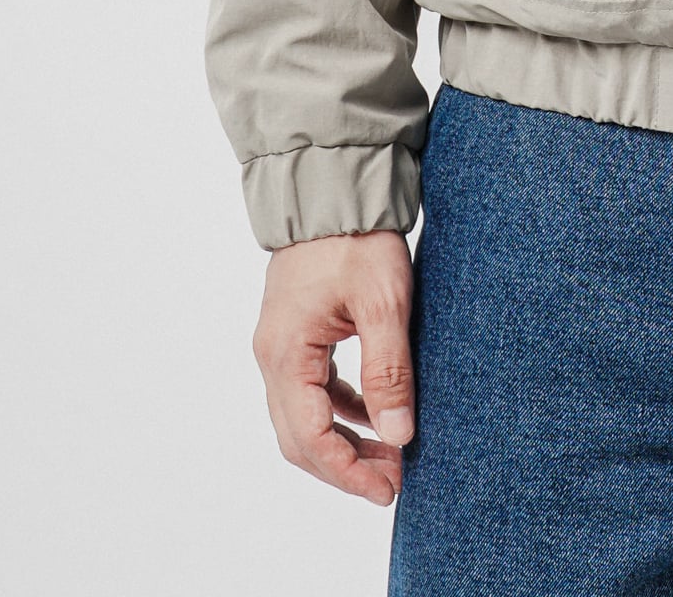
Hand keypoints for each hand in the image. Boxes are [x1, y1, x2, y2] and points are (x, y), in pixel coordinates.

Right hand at [252, 228, 415, 505]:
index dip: (348, 471)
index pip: (310, 437)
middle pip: (300, 436)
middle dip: (345, 465)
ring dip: (344, 439)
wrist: (334, 184)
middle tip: (393, 480)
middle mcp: (273, 355)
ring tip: (391, 451)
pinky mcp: (296, 330)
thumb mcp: (384, 302)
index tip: (389, 488)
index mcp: (287, 353)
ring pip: (304, 415)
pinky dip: (342, 408)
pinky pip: (313, 387)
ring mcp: (281, 343)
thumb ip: (388, 371)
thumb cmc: (357, 238)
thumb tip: (399, 434)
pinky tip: (375, 411)